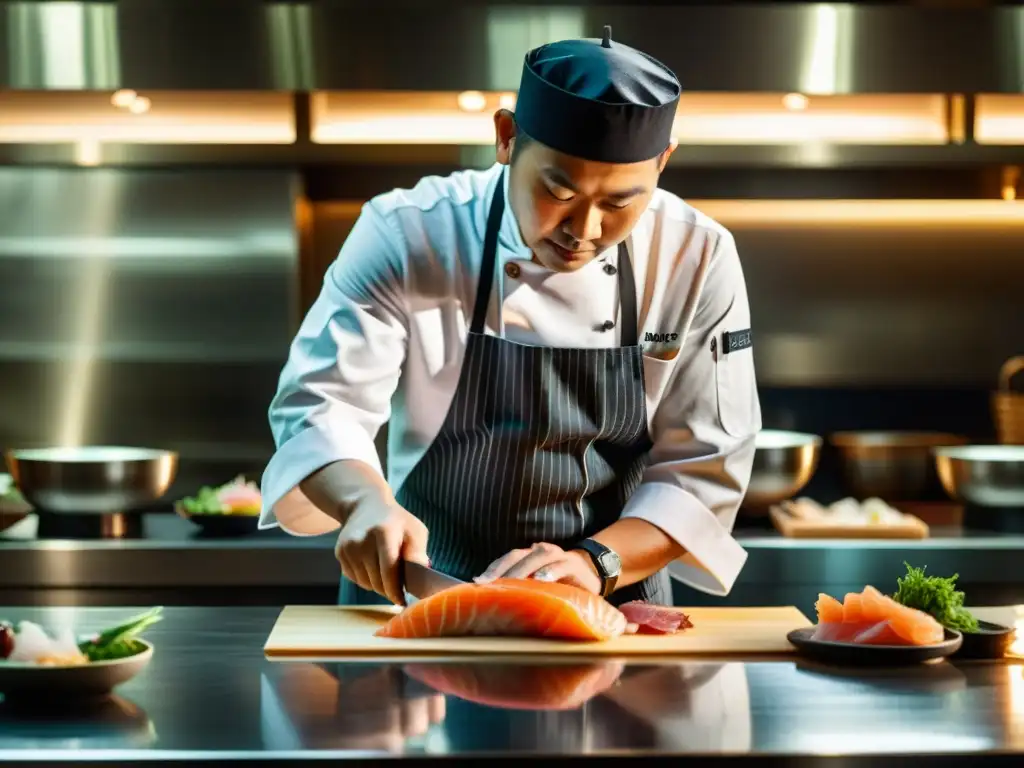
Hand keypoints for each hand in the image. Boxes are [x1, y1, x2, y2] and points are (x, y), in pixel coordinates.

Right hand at [336, 496, 427, 604]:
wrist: (366, 505)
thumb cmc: (397, 521)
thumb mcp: (415, 530)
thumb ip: (418, 552)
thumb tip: (421, 575)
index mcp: (383, 532)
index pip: (389, 570)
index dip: (396, 590)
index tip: (403, 602)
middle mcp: (361, 540)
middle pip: (377, 581)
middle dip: (390, 589)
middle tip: (400, 586)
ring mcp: (348, 547)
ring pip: (366, 584)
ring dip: (379, 586)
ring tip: (388, 573)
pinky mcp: (340, 553)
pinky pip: (356, 579)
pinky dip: (367, 580)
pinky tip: (374, 567)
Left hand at [475, 542, 600, 594]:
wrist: (589, 576)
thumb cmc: (556, 585)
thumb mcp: (537, 587)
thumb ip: (519, 589)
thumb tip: (490, 603)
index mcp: (528, 556)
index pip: (507, 558)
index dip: (493, 568)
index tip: (477, 582)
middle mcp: (540, 551)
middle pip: (518, 556)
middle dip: (503, 570)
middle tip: (490, 585)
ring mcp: (558, 555)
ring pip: (539, 556)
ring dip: (525, 568)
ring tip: (513, 582)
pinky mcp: (573, 564)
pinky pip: (561, 565)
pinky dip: (551, 571)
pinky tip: (542, 579)